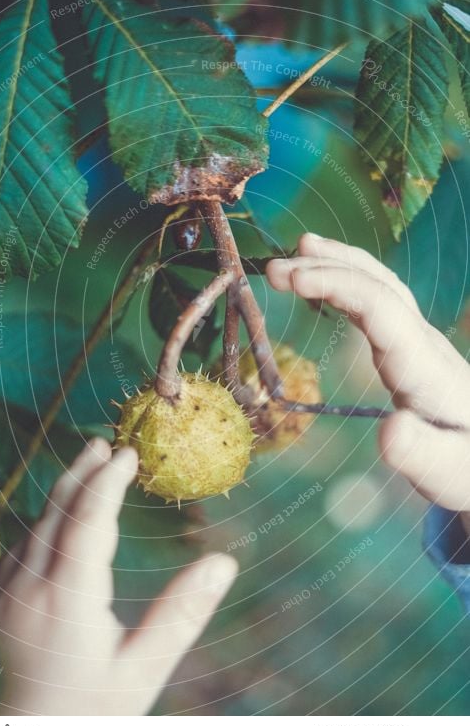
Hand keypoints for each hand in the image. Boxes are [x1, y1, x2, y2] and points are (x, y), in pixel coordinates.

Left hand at [0, 439, 236, 714]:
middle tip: (103, 442)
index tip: (128, 455)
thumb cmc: (96, 710)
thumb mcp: (145, 670)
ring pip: (34, 526)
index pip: (87, 521)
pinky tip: (63, 517)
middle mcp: (27, 589)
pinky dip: (44, 522)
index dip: (108, 482)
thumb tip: (224, 562)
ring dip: (63, 494)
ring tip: (90, 466)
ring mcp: (3, 593)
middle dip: (82, 473)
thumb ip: (182, 614)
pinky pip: (18, 546)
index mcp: (66, 601)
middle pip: (55, 512)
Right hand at [267, 233, 469, 527]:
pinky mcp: (408, 348)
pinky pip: (376, 302)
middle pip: (378, 286)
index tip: (292, 281)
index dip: (337, 285)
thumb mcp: (448, 473)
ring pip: (379, 286)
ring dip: (337, 265)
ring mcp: (416, 341)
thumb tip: (390, 429)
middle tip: (274, 270)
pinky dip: (346, 282)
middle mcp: (421, 343)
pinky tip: (324, 280)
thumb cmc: (466, 469)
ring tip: (297, 252)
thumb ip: (420, 454)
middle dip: (327, 268)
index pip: (380, 307)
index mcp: (425, 367)